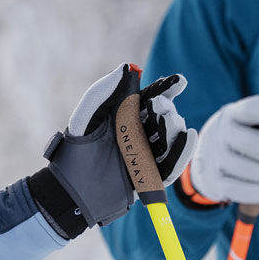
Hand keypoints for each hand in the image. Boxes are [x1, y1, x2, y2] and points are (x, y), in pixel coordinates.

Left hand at [39, 64, 196, 233]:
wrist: (71, 192)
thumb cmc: (75, 153)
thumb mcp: (85, 119)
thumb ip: (101, 92)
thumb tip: (126, 67)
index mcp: (124, 117)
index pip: (149, 98)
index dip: (165, 89)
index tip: (178, 81)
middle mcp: (138, 134)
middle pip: (162, 117)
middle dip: (166, 109)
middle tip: (161, 107)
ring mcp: (145, 156)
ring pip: (169, 140)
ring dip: (173, 129)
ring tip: (169, 121)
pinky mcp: (150, 177)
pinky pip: (171, 165)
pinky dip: (181, 151)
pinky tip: (188, 136)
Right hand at [189, 95, 258, 204]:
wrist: (209, 158)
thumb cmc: (246, 136)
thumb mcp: (256, 122)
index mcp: (234, 114)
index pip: (253, 109)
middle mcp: (219, 133)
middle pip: (248, 142)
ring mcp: (214, 158)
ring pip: (245, 170)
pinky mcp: (214, 182)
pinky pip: (237, 190)